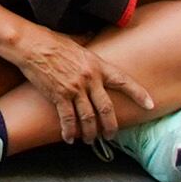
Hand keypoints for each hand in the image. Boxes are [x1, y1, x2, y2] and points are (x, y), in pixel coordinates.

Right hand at [5, 25, 157, 145]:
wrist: (31, 45)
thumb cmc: (51, 41)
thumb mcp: (77, 44)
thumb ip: (89, 52)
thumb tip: (94, 46)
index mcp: (96, 64)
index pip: (123, 81)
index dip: (138, 94)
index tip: (150, 105)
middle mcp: (89, 78)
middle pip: (106, 108)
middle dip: (110, 126)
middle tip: (111, 135)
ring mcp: (74, 88)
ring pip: (88, 118)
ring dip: (90, 132)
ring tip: (90, 139)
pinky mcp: (59, 96)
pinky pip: (68, 119)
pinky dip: (70, 131)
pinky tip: (69, 137)